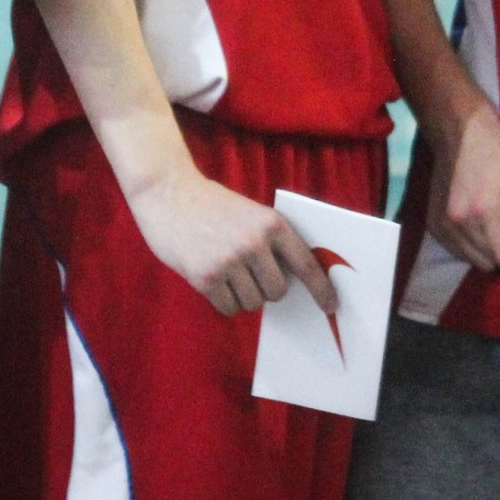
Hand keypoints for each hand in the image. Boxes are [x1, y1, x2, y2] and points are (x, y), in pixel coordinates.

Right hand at [129, 168, 339, 316]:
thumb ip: (271, 241)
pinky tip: (212, 278)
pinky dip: (224, 300)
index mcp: (272, 224)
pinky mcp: (205, 277)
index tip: (331, 306)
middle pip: (277, 291)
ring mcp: (230, 261)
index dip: (321, 289)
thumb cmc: (211, 205)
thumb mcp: (250, 213)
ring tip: (226, 270)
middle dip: (266, 289)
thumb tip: (291, 282)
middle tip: (249, 273)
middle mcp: (254, 243)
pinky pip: (229, 307)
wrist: (168, 192)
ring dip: (242, 295)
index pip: (306, 264)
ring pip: (252, 302)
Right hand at [424, 102, 499, 271]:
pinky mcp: (434, 227)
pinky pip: (462, 254)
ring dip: (492, 249)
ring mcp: (444, 226)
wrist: (458, 131)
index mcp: (487, 209)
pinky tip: (479, 219)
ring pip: (478, 262)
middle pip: (495, 263)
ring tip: (497, 219)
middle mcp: (461, 222)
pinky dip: (475, 245)